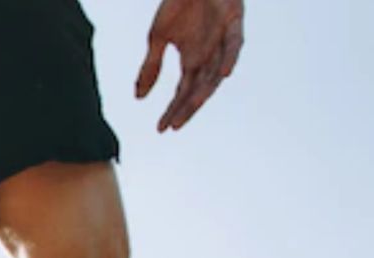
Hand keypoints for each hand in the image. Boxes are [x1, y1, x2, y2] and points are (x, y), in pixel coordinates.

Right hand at [136, 0, 244, 131]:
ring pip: (217, 72)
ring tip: (193, 105)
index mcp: (192, 60)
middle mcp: (209, 56)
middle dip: (188, 107)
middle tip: (176, 124)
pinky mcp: (234, 22)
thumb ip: (151, 67)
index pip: (183, 92)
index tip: (161, 129)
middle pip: (200, 88)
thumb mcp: (157, 37)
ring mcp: (222, 41)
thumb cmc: (177, 4)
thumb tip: (138, 98)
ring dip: (206, 90)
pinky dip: (231, 59)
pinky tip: (225, 74)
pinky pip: (235, 44)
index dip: (173, 110)